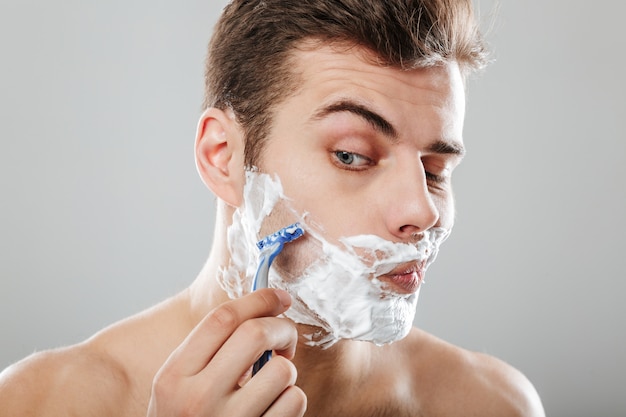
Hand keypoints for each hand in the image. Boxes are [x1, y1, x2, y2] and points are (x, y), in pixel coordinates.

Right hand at [147, 288, 306, 415]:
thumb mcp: (178, 386)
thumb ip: (208, 351)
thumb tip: (262, 309)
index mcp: (174, 376)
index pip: (222, 319)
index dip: (258, 299)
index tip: (278, 297)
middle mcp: (197, 400)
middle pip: (255, 334)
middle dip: (281, 327)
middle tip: (284, 337)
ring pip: (282, 370)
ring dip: (286, 369)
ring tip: (273, 381)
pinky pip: (294, 402)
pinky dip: (292, 398)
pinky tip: (275, 406)